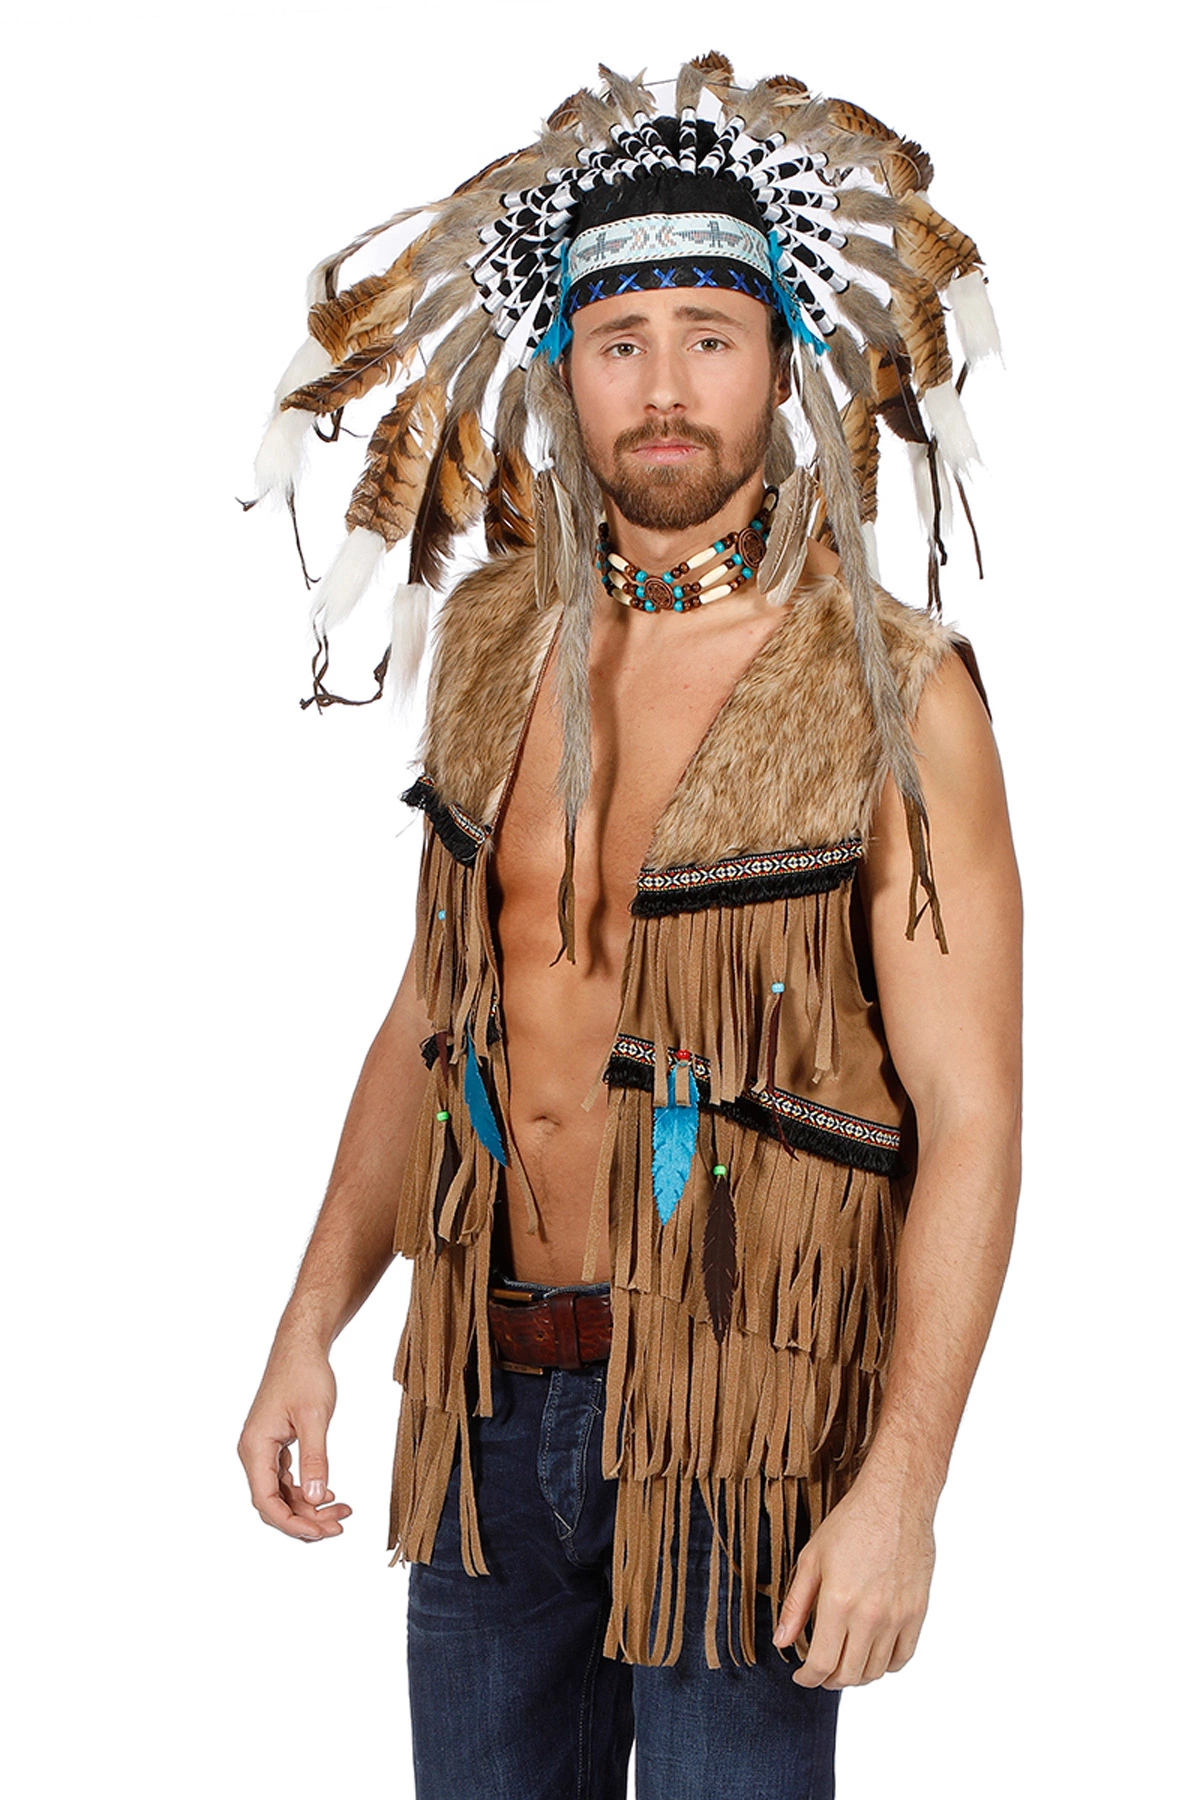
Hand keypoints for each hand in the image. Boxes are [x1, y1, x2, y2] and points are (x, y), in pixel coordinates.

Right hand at [237, 1340, 353, 1542]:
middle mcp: (253, 1452)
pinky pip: (286, 1479)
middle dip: (305, 1519)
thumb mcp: (315, 1417)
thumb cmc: (305, 1375)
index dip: (292, 1523)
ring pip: (282, 1494)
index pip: (266, 1502)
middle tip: (339, 1526)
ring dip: (309, 1507)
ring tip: (343, 1511)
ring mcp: (263, 1450)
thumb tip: (315, 1497)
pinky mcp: (275, 1445)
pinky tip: (329, 1494)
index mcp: (255, 1447)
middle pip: (274, 1503)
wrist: (301, 1347)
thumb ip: (315, 1458)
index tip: (321, 1532)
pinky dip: (307, 1490)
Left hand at [773, 1474, 934, 1687]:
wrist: (895, 1502)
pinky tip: (872, 1653)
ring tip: (844, 1661)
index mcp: (838, 1603)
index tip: (801, 1676)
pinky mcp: (917, 1613)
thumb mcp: (811, 1559)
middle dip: (829, 1679)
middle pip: (848, 1675)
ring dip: (856, 1675)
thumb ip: (795, 1605)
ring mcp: (897, 1617)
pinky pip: (902, 1657)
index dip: (808, 1678)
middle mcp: (869, 1617)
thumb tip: (781, 1642)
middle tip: (820, 1670)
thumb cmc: (851, 1524)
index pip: (821, 1664)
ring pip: (875, 1671)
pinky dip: (885, 1665)